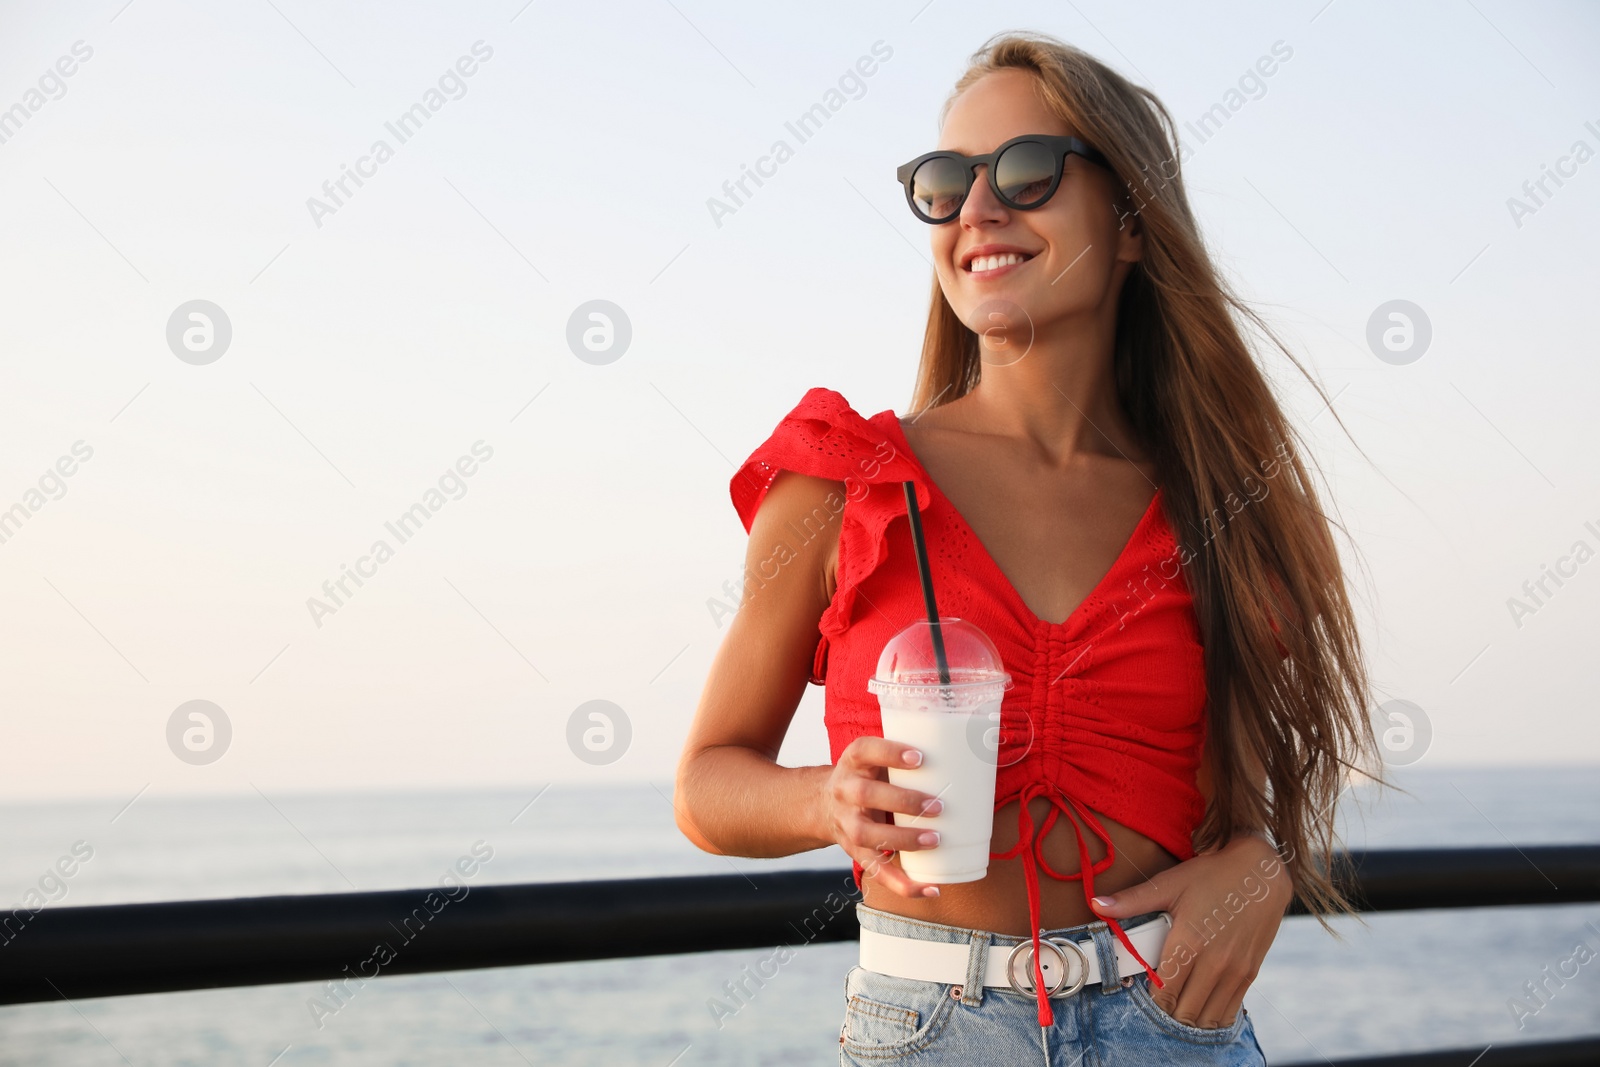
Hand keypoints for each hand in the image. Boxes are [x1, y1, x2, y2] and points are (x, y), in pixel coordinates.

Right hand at [819, 737, 946, 898]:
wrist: (824, 804)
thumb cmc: (868, 778)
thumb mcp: (876, 759)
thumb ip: (907, 759)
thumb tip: (969, 758)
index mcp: (854, 762)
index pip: (865, 750)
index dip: (890, 753)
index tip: (920, 758)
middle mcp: (845, 790)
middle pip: (865, 795)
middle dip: (903, 801)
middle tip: (938, 806)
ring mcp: (847, 823)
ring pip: (867, 834)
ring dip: (903, 839)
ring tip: (935, 840)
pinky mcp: (855, 851)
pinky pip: (876, 871)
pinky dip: (903, 884)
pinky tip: (930, 888)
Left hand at [1089, 832, 1292, 1028]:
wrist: (1261, 872)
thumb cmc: (1211, 875)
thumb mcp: (1169, 884)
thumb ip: (1132, 901)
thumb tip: (1096, 904)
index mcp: (1189, 941)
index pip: (1164, 992)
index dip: (1150, 1000)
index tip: (1142, 994)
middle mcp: (1215, 961)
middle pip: (1184, 1011)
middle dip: (1167, 1012)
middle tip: (1157, 1000)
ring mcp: (1235, 971)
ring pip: (1207, 1018)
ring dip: (1189, 1018)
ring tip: (1176, 1005)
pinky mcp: (1250, 973)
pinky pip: (1229, 1012)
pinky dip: (1212, 1016)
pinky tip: (1200, 1007)